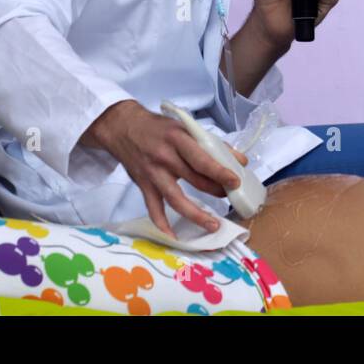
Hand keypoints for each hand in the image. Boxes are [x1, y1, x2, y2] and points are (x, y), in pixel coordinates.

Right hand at [81, 100, 248, 236]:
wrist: (123, 127)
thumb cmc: (159, 127)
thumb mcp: (185, 127)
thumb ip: (211, 143)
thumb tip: (239, 160)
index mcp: (178, 139)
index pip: (202, 159)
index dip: (220, 172)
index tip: (235, 182)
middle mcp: (165, 158)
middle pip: (194, 180)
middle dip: (216, 191)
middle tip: (231, 198)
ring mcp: (153, 174)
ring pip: (176, 200)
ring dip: (196, 215)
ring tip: (213, 225)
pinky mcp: (143, 186)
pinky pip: (153, 209)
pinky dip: (162, 224)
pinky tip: (174, 236)